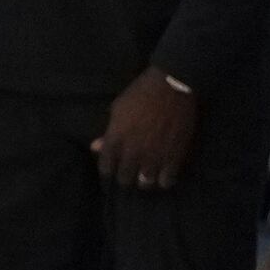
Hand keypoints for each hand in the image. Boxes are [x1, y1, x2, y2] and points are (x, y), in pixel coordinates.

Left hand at [93, 64, 198, 192]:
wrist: (171, 86)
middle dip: (126, 176)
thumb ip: (108, 132)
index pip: (105, 168)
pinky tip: (163, 175)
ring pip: (145, 183)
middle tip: (131, 171)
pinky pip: (166, 180)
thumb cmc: (141, 93)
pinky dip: (164, 180)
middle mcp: (132, 152)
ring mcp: (154, 156)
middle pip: (125, 178)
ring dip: (145, 180)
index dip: (109, 168)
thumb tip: (95, 147)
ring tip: (147, 175)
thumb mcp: (118, 109)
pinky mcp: (173, 156)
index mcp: (116, 140)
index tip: (113, 166)